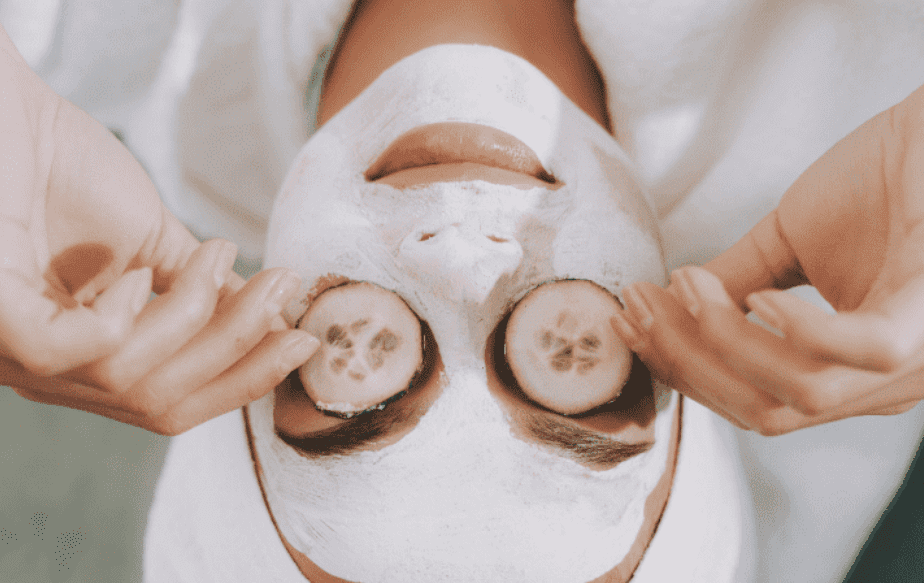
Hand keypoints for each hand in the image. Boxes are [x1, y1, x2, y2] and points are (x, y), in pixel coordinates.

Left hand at [0, 25, 317, 433]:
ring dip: (196, 319)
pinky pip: (66, 352)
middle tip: (281, 289)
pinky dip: (120, 320)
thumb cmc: (67, 172)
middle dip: (237, 349)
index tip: (302, 340)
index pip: (173, 403)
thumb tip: (277, 323)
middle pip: (159, 403)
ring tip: (220, 255)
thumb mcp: (155, 246)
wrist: (6, 109)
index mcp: (89, 360)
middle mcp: (50, 371)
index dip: (243, 380)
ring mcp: (15, 350)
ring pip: (129, 380)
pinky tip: (134, 276)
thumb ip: (204, 292)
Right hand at [611, 83, 923, 434]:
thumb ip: (732, 285)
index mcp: (845, 374)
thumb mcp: (784, 245)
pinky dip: (792, 331)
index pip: (748, 400)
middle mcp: (879, 385)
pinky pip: (853, 352)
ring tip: (689, 287)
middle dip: (686, 361)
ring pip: (794, 393)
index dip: (681, 367)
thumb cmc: (882, 181)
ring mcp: (910, 359)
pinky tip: (760, 296)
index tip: (632, 321)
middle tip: (644, 306)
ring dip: (721, 341)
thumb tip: (667, 309)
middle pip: (761, 410)